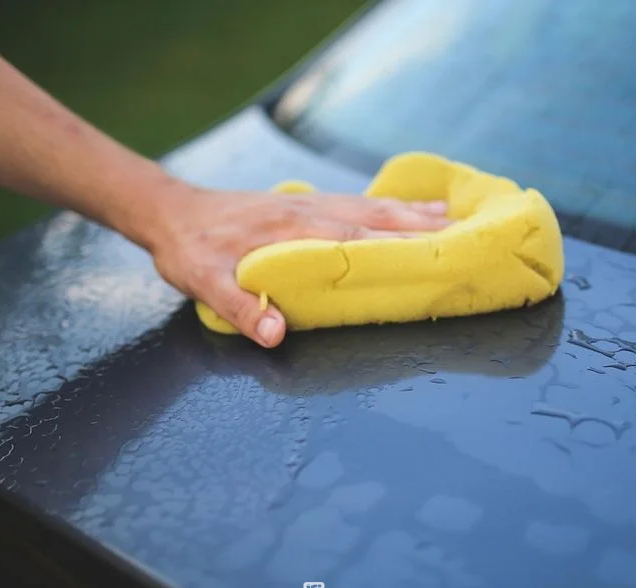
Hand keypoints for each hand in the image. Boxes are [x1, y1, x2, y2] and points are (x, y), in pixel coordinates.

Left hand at [148, 183, 450, 347]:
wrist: (170, 211)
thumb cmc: (189, 249)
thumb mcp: (203, 282)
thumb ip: (241, 307)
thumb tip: (277, 336)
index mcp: (291, 230)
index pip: (355, 238)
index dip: (397, 246)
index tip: (436, 254)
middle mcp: (308, 210)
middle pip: (376, 217)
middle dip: (422, 227)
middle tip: (465, 236)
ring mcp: (309, 203)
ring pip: (371, 206)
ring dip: (412, 212)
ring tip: (453, 218)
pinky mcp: (305, 203)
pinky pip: (357, 202)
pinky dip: (389, 206)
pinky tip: (408, 210)